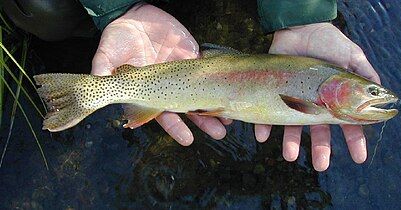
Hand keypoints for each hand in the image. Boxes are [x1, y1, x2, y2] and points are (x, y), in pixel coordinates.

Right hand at [91, 4, 230, 145]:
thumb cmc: (118, 37)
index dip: (175, 127)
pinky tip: (230, 90)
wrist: (134, 14)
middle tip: (219, 134)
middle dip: (203, 122)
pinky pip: (208, 71)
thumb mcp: (106, 54)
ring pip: (201, 93)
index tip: (187, 140)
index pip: (163, 114)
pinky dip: (219, 82)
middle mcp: (167, 85)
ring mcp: (182, 72)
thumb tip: (97, 86)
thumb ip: (103, 72)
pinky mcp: (192, 57)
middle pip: (188, 108)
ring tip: (229, 120)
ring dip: (215, 107)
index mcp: (148, 91)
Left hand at [255, 23, 379, 170]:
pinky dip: (264, 125)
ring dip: (291, 142)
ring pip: (293, 127)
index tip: (359, 159)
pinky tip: (262, 136)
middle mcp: (314, 104)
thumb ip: (365, 77)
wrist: (301, 29)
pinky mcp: (276, 93)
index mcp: (334, 100)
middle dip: (321, 150)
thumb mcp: (352, 57)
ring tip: (290, 156)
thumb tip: (382, 96)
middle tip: (321, 166)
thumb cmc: (330, 43)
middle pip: (319, 132)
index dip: (354, 142)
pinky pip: (267, 111)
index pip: (347, 124)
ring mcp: (294, 100)